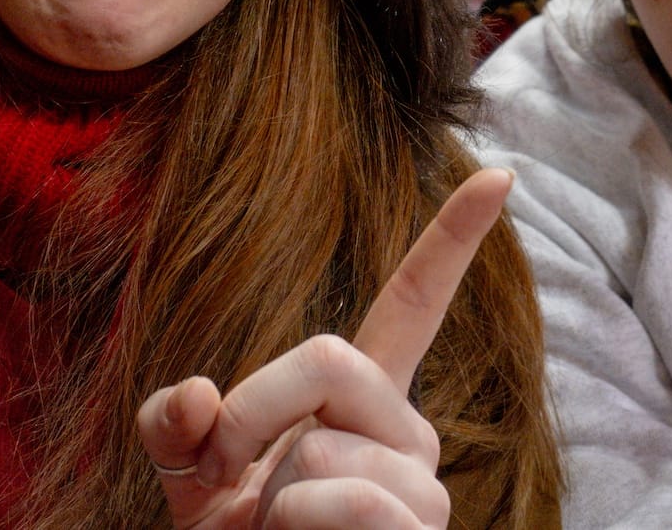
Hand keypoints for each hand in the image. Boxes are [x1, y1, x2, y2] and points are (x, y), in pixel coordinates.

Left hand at [135, 168, 512, 528]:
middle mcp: (407, 436)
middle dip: (251, 410)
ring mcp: (421, 492)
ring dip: (267, 500)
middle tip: (227, 478)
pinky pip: (342, 503)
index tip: (500, 173)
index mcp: (361, 403)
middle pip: (330, 357)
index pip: (413, 303)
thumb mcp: (186, 475)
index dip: (453, 239)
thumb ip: (172, 423)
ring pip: (320, 448)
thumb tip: (196, 395)